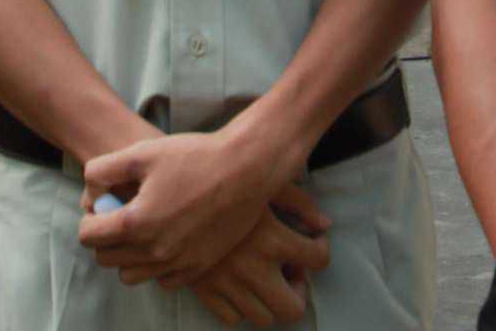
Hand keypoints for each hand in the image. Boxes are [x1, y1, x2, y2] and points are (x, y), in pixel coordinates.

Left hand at [78, 130, 312, 285]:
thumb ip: (103, 171)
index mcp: (135, 223)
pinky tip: (168, 238)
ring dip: (129, 255)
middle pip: (106, 259)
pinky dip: (158, 265)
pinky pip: (163, 280)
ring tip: (144, 228)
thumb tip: (90, 193)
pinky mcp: (198, 268)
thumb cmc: (195, 156)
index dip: (90, 218)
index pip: (88, 237)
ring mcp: (177, 263)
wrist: (247, 169)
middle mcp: (154, 251)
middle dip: (106, 238)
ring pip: (131, 275)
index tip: (104, 205)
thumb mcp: (142, 152)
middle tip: (123, 214)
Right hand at [185, 185, 333, 326]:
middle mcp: (252, 269)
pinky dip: (240, 306)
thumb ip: (301, 203)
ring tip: (266, 275)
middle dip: (298, 292)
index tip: (314, 244)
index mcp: (272, 239)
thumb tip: (324, 224)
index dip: (321, 251)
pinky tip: (240, 282)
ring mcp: (227, 284)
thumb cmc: (223, 178)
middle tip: (293, 272)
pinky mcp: (203, 290)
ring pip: (262, 318)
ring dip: (270, 300)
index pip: (317, 259)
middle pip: (292, 308)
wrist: (172, 188)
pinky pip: (231, 317)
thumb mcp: (266, 183)